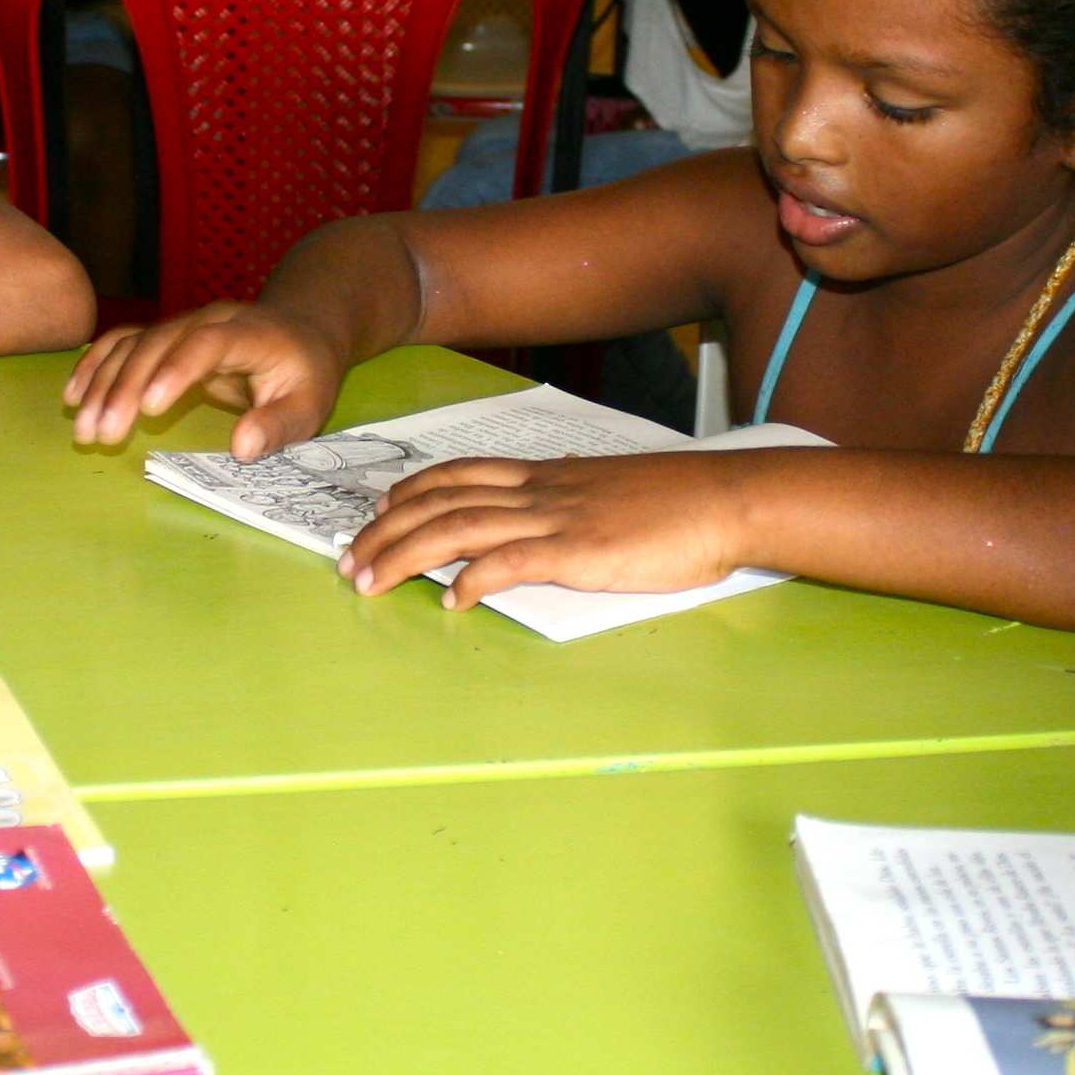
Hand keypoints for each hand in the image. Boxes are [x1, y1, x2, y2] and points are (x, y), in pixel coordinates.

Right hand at [63, 303, 344, 453]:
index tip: (150, 408)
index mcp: (248, 333)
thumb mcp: (310, 404)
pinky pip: (123, 343)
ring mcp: (182, 324)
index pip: (206, 344)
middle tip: (102, 435)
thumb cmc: (305, 373)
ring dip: (102, 384)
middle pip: (158, 344)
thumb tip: (242, 447)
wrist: (299, 328)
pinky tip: (73, 395)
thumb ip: (280, 425)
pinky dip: (96, 366)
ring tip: (84, 430)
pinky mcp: (165, 335)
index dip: (176, 371)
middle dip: (126, 389)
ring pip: (133, 344)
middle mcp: (208, 320)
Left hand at [339, 451, 748, 608]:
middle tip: (350, 558)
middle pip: (440, 502)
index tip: (378, 511)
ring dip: (405, 556)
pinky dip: (472, 579)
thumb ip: (571, 495)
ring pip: (458, 528)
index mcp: (546, 475)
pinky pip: (510, 563)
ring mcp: (555, 519)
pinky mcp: (577, 552)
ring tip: (372, 581)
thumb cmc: (677, 500)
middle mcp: (539, 491)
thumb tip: (547, 499)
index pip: (459, 474)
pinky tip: (451, 600)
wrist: (724, 499)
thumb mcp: (610, 486)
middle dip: (385, 531)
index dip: (410, 491)